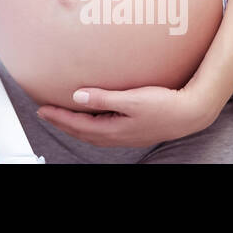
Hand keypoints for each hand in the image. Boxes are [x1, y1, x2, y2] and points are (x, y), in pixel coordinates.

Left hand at [35, 84, 222, 146]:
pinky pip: (102, 132)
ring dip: (74, 126)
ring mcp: (124, 136)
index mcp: (113, 130)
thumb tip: (78, 95)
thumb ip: (103, 98)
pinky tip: (91, 119)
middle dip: (61, 122)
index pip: (77, 124)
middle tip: (45, 113)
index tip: (42, 109)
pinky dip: (89, 126)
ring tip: (62, 116)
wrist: (190, 114)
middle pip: (81, 132)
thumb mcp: (131, 99)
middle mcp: (116, 136)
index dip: (58, 116)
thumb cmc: (164, 105)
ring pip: (91, 134)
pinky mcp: (131, 132)